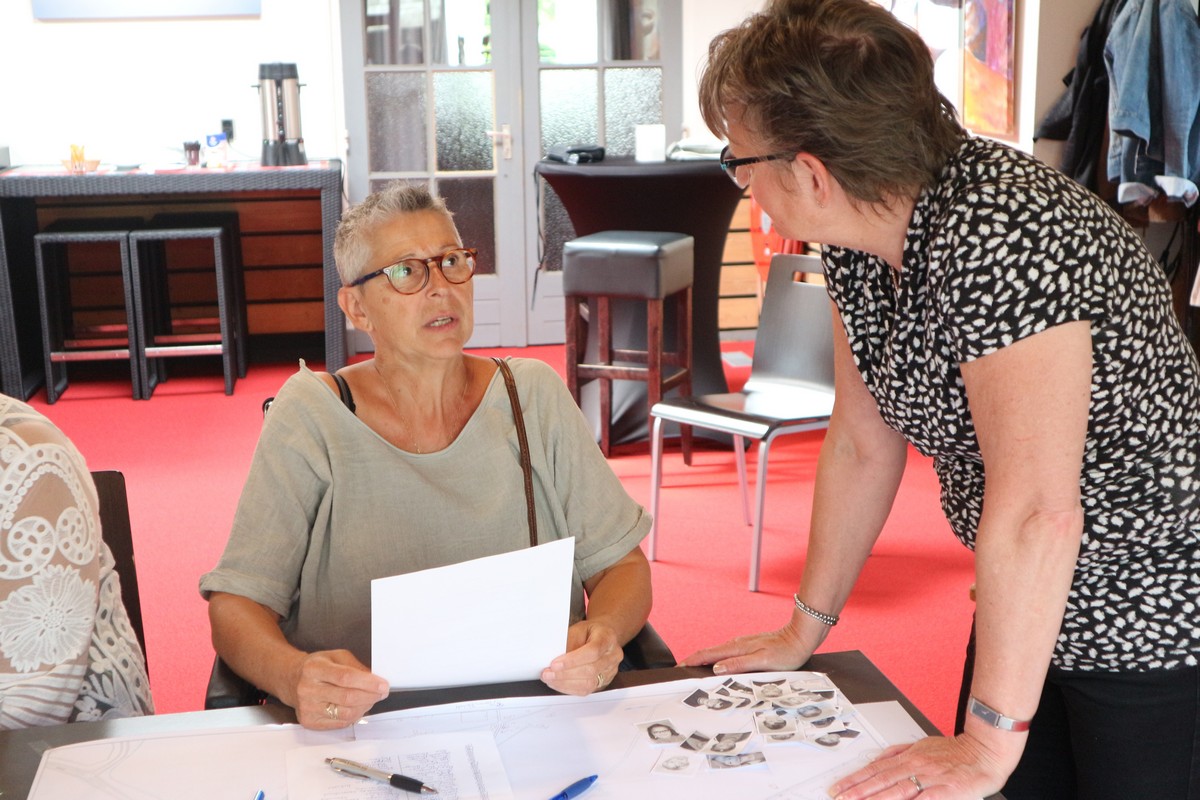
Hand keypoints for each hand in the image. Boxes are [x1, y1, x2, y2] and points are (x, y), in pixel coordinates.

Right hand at [285, 649, 389, 729]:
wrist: (292, 680)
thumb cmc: (317, 667)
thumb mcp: (336, 656)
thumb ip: (355, 666)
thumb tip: (374, 680)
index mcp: (314, 669)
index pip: (346, 677)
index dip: (368, 683)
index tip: (383, 685)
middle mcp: (308, 689)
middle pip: (347, 698)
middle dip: (370, 696)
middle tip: (382, 693)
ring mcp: (307, 708)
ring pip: (345, 713)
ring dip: (364, 707)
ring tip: (370, 699)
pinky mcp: (309, 722)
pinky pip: (339, 723)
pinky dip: (354, 716)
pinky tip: (357, 707)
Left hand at [541, 620, 622, 695]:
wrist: (602, 636)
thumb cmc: (589, 632)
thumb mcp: (578, 629)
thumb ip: (569, 643)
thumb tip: (556, 659)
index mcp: (608, 638)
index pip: (593, 652)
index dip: (573, 660)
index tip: (555, 664)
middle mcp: (613, 656)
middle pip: (590, 670)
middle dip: (565, 674)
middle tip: (547, 673)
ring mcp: (610, 671)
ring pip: (589, 683)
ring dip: (565, 683)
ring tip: (550, 679)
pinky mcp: (604, 682)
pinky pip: (587, 690)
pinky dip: (570, 688)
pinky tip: (558, 684)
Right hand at [679, 621, 810, 674]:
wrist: (801, 637)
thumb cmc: (786, 652)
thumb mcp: (763, 662)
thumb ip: (739, 664)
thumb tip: (716, 667)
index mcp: (737, 648)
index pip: (708, 654)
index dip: (692, 660)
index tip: (679, 668)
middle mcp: (738, 644)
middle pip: (710, 652)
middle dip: (694, 659)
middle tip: (682, 670)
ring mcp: (743, 644)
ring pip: (719, 652)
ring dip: (705, 659)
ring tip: (695, 669)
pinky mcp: (750, 646)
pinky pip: (728, 652)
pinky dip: (718, 658)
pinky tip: (720, 663)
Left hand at [828, 733, 1013, 799]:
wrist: (985, 751)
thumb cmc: (955, 752)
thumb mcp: (922, 745)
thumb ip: (899, 753)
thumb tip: (877, 758)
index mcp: (909, 756)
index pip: (876, 769)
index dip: (856, 779)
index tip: (839, 788)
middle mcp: (917, 766)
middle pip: (882, 780)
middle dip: (858, 791)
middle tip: (840, 798)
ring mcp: (932, 778)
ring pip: (899, 790)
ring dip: (876, 798)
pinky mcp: (949, 790)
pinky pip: (927, 799)